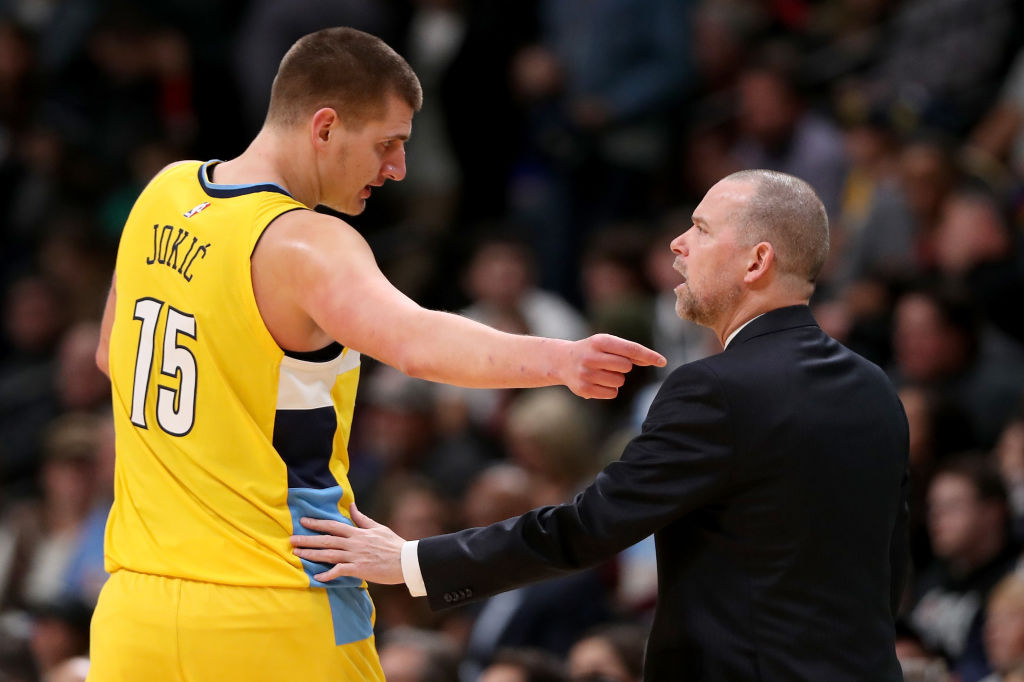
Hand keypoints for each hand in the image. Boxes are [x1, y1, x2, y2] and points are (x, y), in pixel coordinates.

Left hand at [290, 503, 405, 583]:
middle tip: (291, 540)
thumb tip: (351, 505)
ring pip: (329, 554)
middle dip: (308, 539)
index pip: (333, 526)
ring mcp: (356, 556)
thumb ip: (362, 519)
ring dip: (312, 554)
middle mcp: (354, 543)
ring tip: (298, 554)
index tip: (303, 521)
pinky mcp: (359, 569)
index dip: (317, 523)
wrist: (406, 561)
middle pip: (327, 540)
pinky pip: (340, 571)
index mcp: (358, 533)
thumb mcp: (378, 527)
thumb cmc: (394, 544)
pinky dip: (328, 574)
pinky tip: (316, 577)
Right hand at [563, 334, 665, 398]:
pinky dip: (609, 389)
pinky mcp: (584, 389)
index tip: (663, 361)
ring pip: (619, 382)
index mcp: (599, 341)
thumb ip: (629, 352)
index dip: (648, 355)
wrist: (563, 361)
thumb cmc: (593, 351)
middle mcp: (591, 356)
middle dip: (624, 367)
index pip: (630, 349)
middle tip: (610, 363)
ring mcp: (586, 373)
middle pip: (626, 366)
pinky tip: (597, 382)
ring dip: (616, 379)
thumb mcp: (608, 344)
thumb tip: (655, 360)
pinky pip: (612, 393)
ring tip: (602, 373)